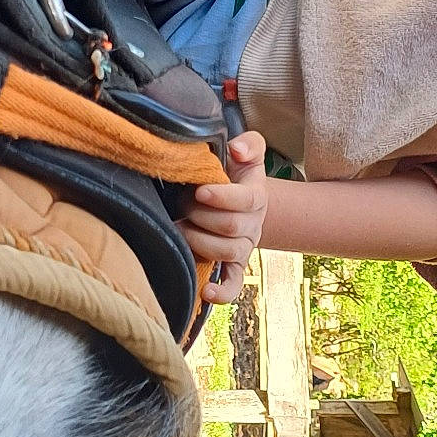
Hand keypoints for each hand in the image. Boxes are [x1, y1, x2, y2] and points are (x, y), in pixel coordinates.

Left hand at [180, 131, 268, 303]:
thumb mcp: (245, 153)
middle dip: (202, 216)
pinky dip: (221, 292)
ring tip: (179, 228)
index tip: (200, 190)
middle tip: (182, 203)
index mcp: (256, 196)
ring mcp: (244, 248)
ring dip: (200, 241)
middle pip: (232, 227)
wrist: (235, 199)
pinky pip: (234, 285)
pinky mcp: (234, 267)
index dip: (223, 197)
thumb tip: (237, 149)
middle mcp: (253, 225)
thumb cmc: (232, 173)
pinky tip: (205, 292)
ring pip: (228, 253)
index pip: (247, 200)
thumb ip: (248, 144)